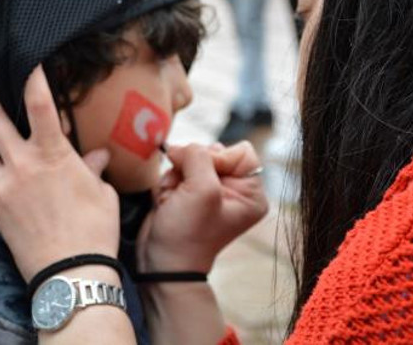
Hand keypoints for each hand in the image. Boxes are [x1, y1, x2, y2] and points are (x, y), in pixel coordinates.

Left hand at [0, 62, 120, 282]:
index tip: (27, 59)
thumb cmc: (93, 231)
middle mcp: (23, 166)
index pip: (40, 107)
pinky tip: (0, 174)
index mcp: (53, 156)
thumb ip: (91, 169)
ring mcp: (5, 187)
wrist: (69, 273)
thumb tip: (96, 157)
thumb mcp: (100, 194)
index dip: (33, 78)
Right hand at [137, 141, 268, 272]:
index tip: (201, 179)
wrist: (162, 264)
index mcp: (250, 193)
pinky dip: (168, 184)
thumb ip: (199, 156)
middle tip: (183, 192)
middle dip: (191, 168)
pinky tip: (167, 202)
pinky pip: (177, 171)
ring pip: (190, 160)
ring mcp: (210, 192)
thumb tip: (182, 148)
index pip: (240, 152)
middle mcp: (234, 190)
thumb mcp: (202, 190)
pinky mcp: (189, 194)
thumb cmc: (188, 234)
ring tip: (174, 200)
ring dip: (176, 177)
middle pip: (212, 152)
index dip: (217, 158)